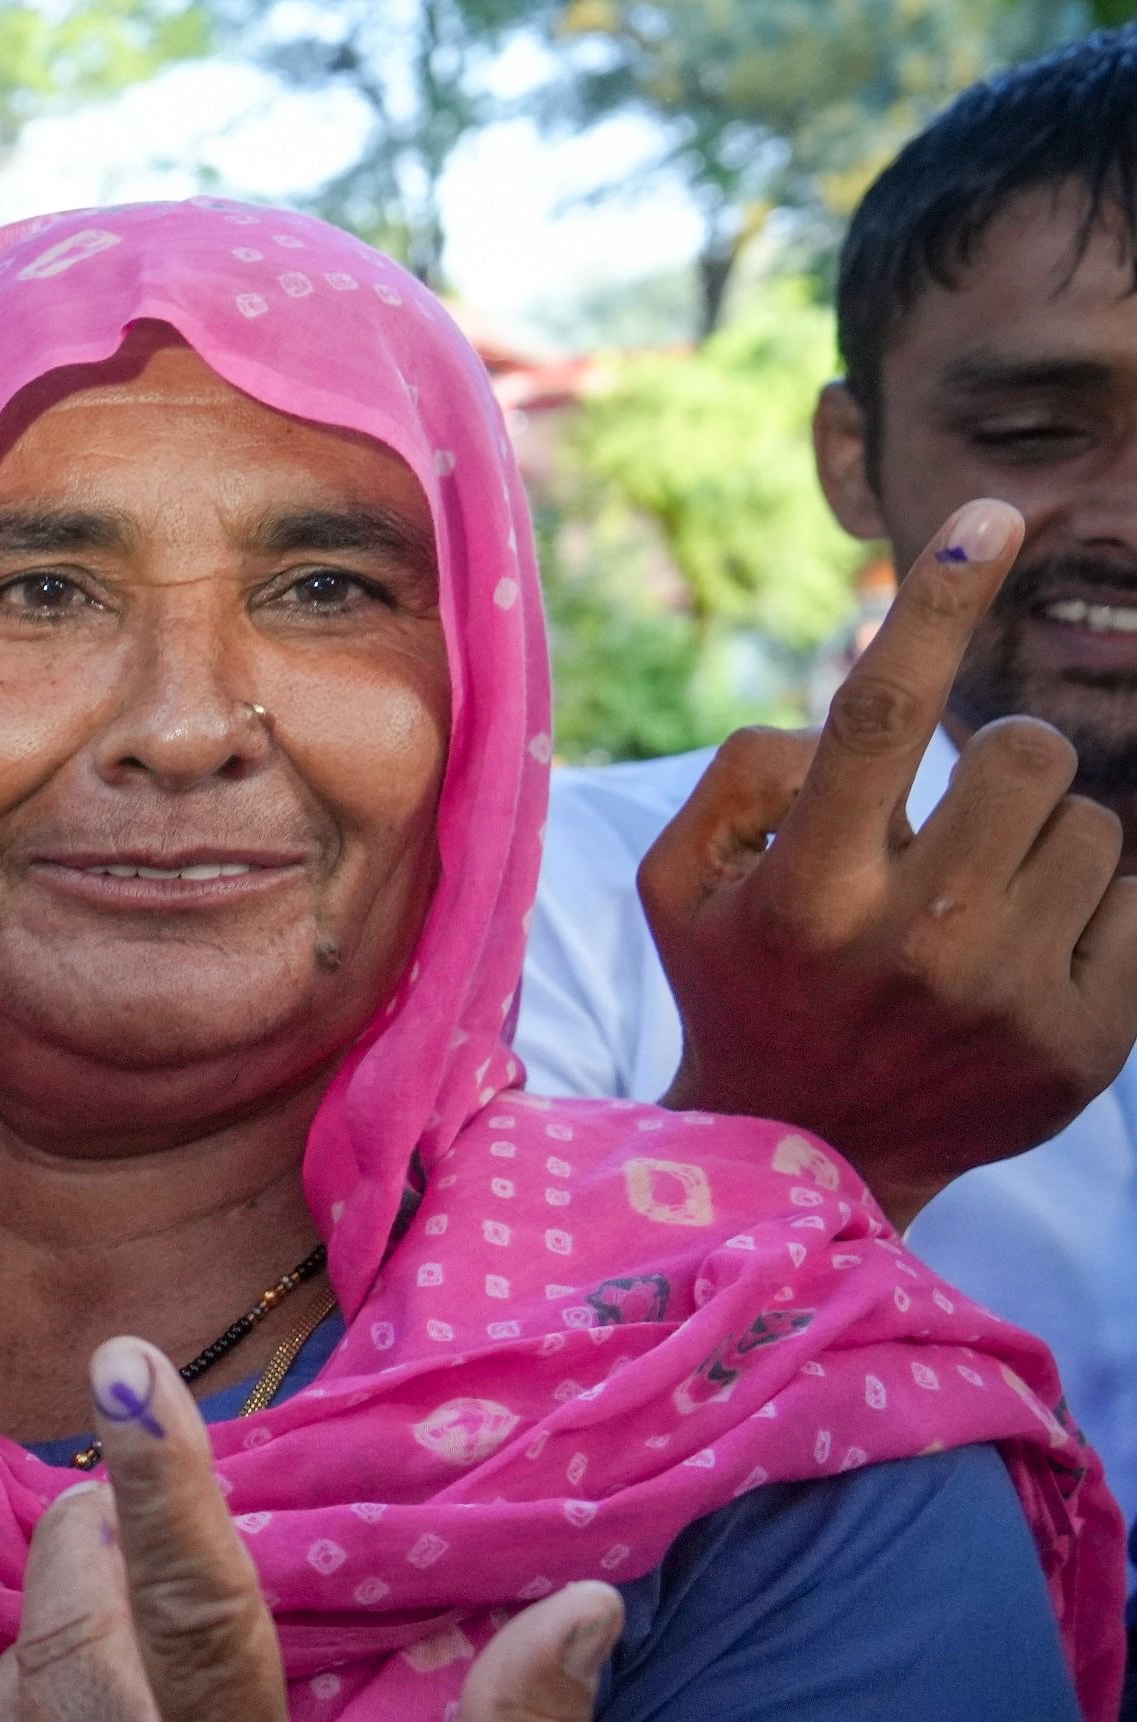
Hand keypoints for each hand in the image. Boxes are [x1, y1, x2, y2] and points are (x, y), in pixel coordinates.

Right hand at [640, 497, 1136, 1227]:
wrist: (807, 1154)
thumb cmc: (743, 982)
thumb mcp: (678, 883)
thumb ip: (745, 774)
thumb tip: (849, 720)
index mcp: (804, 892)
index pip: (882, 711)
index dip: (942, 600)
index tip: (997, 516)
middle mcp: (911, 942)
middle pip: (1023, 754)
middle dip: (998, 765)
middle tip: (956, 825)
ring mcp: (1007, 997)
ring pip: (1091, 825)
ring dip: (1043, 842)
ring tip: (982, 907)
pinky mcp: (1085, 1042)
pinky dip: (1095, 907)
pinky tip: (1033, 952)